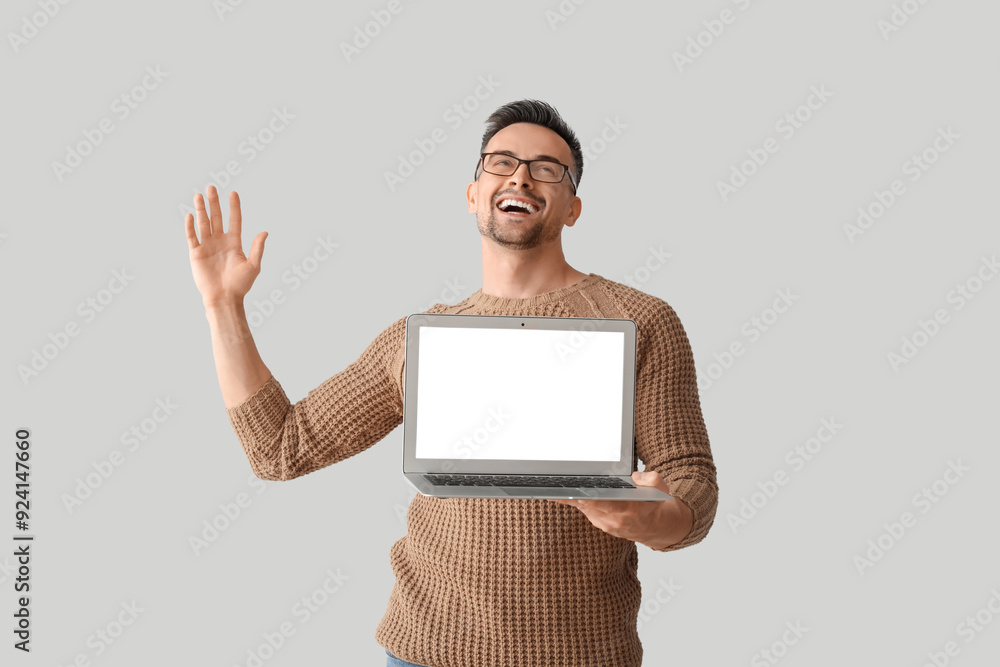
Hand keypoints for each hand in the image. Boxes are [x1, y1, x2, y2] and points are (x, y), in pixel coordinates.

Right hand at [184, 185, 267, 306]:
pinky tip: (190, 214)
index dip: (234, 207)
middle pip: (217, 218)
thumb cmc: (240, 284)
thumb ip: (257, 248)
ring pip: (204, 223)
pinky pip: (192, 237)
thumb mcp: (253, 266)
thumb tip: (265, 232)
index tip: (233, 193)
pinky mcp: (196, 254)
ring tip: (199, 195)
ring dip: (201, 209)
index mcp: (234, 243)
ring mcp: (207, 246)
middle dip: (214, 203)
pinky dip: (190, 226)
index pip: (234, 220)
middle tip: (212, 187)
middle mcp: (220, 242)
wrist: (224, 298)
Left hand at [549, 470, 691, 548]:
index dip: (583, 497)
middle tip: (554, 484)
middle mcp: (614, 520)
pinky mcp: (602, 525)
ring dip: (572, 498)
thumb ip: (649, 479)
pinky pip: (587, 512)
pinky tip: (569, 493)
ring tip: (557, 486)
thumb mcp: (659, 487)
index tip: (569, 491)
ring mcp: (607, 525)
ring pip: (584, 509)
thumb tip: (635, 476)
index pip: (601, 502)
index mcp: (628, 510)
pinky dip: (579, 503)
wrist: (657, 528)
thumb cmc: (655, 506)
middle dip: (571, 495)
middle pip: (586, 505)